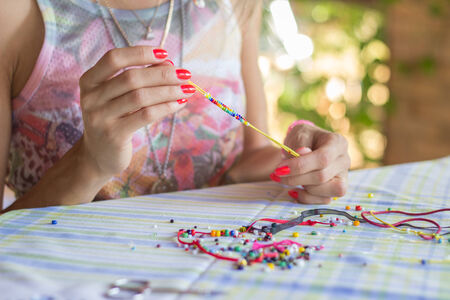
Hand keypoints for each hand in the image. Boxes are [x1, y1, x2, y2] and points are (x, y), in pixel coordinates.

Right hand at [78, 46, 194, 177]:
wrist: (98, 155)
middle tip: (185, 74)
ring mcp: (100, 117)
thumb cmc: (114, 119)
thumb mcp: (118, 96)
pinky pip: (145, 115)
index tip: (165, 54)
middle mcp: (91, 97)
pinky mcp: (114, 135)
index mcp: (89, 81)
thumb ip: (138, 78)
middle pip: (131, 78)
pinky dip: (166, 107)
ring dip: (168, 90)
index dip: (140, 53)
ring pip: (140, 97)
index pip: (114, 58)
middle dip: (162, 74)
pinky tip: (179, 104)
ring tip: (187, 89)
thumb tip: (168, 63)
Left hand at [270, 123, 349, 203]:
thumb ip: (299, 143)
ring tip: (288, 178)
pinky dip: (305, 197)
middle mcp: (344, 160)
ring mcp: (342, 177)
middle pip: (322, 176)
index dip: (300, 166)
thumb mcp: (298, 134)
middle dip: (296, 178)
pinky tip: (294, 190)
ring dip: (302, 187)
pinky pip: (323, 200)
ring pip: (325, 191)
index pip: (323, 158)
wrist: (305, 146)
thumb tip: (301, 153)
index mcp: (337, 143)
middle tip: (277, 173)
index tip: (280, 168)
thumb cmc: (303, 138)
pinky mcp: (336, 189)